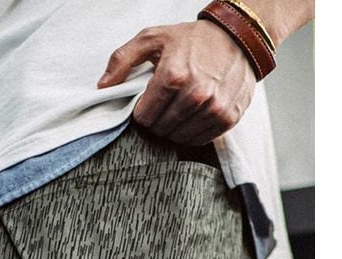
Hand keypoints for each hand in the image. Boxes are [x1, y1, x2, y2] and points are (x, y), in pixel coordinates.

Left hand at [99, 20, 254, 146]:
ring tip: (180, 107)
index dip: (143, 111)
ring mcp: (214, 107)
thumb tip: (102, 86)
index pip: (143, 118)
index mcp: (173, 76)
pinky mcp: (228, 117)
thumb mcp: (153, 38)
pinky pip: (199, 140)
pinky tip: (194, 114)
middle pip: (160, 130)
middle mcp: (195, 94)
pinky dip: (193, 132)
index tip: (150, 101)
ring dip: (175, 127)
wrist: (239, 36)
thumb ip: (122, 59)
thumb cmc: (192, 39)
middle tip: (166, 103)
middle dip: (158, 119)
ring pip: (178, 138)